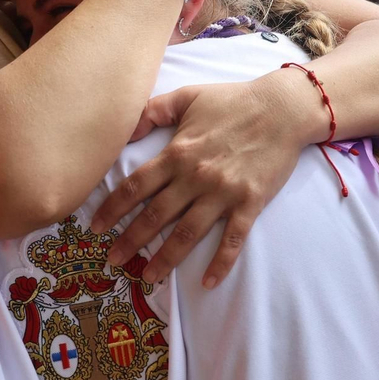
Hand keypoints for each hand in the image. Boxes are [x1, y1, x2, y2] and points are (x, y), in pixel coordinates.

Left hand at [94, 78, 307, 288]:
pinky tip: (208, 282)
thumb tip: (123, 127)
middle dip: (130, 240)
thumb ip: (153, 111)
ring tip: (149, 276)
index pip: (136, 186)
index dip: (113, 208)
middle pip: (155, 215)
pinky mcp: (249, 203)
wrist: (283, 109)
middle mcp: (195, 177)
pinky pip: (233, 238)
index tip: (96, 227)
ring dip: (166, 258)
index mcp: (177, 153)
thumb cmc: (234, 101)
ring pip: (188, 233)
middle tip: (113, 260)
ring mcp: (223, 193)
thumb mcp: (187, 97)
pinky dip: (221, 263)